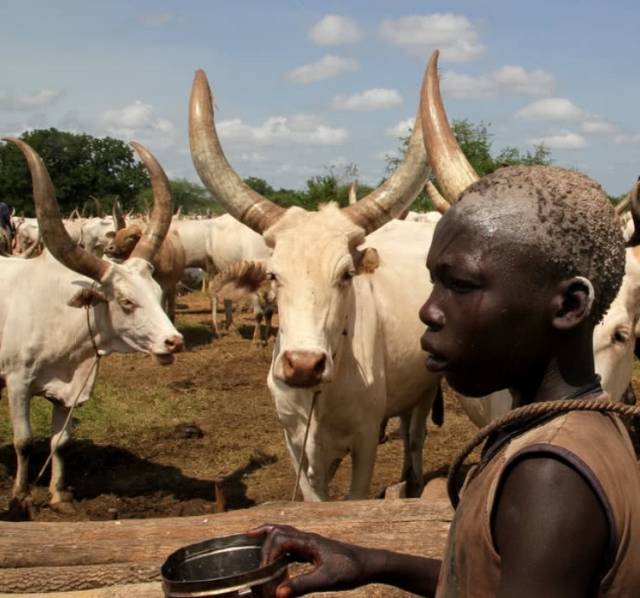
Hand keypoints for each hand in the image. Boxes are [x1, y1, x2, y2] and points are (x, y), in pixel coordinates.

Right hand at [248, 523, 373, 596]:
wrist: (369, 565)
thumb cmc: (351, 570)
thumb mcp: (327, 580)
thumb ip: (302, 585)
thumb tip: (276, 593)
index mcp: (309, 541)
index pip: (279, 539)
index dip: (267, 555)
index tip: (263, 574)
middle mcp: (307, 538)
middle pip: (278, 531)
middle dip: (263, 545)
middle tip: (255, 565)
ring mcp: (310, 542)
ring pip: (284, 532)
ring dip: (267, 534)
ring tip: (250, 536)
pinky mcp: (313, 549)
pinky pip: (290, 541)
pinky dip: (278, 543)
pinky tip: (275, 554)